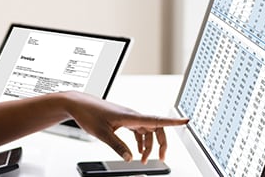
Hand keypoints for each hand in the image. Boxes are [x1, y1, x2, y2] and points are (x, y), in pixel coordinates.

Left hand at [62, 92, 188, 162]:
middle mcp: (132, 115)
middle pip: (156, 128)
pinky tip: (137, 151)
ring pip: (147, 130)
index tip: (186, 121)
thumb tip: (130, 158)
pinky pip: (139, 130)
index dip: (173, 121)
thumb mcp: (102, 134)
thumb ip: (117, 146)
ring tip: (144, 159)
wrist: (78, 104)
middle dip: (161, 143)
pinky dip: (141, 141)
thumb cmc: (89, 114)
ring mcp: (128, 117)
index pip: (156, 119)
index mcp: (130, 116)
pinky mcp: (124, 119)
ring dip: (148, 145)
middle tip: (161, 158)